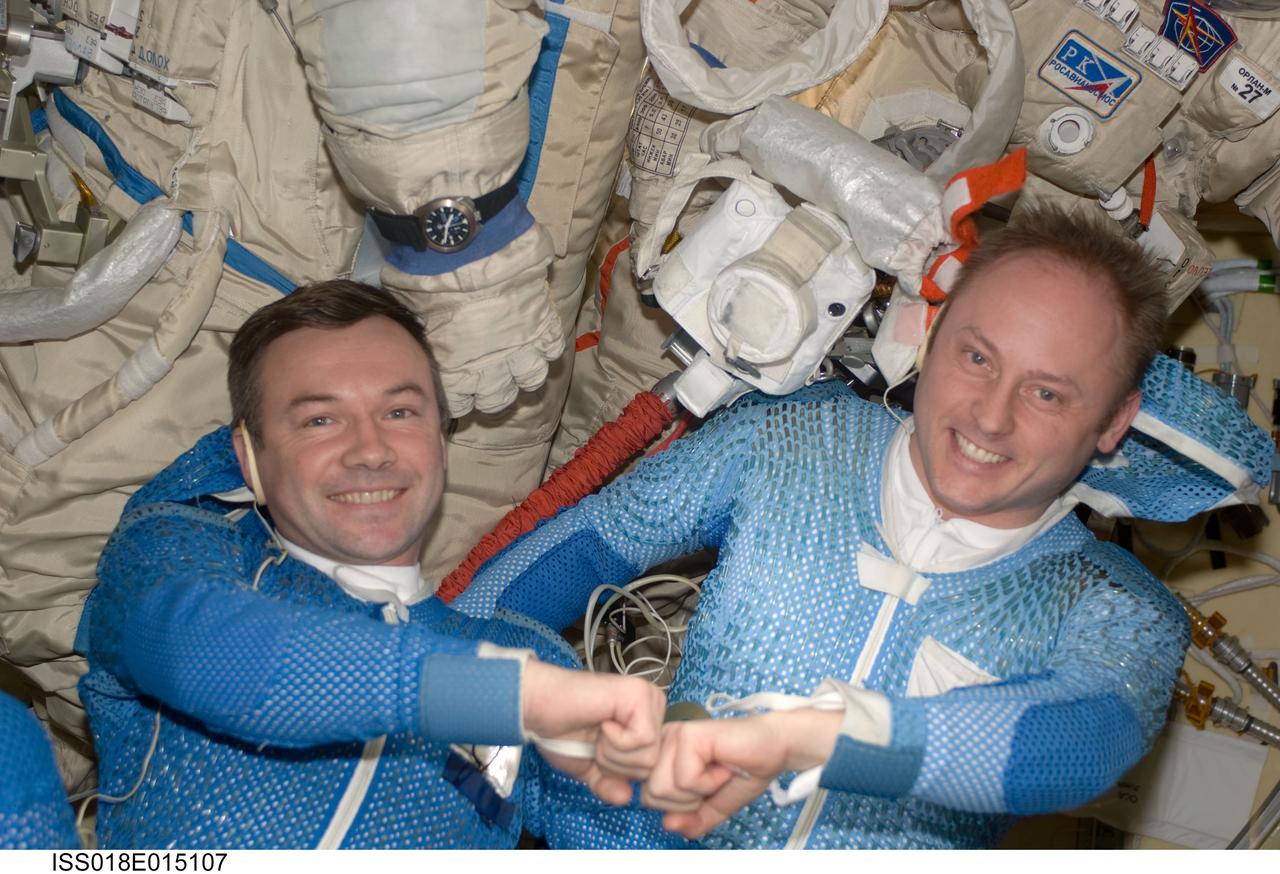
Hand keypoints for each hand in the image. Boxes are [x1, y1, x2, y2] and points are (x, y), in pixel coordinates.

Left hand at [382, 222, 561, 416]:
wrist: (464, 243)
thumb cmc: (428, 274)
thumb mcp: (411, 308)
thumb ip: (421, 330)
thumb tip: (420, 332)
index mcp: (455, 367)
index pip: (461, 403)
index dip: (461, 397)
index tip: (459, 387)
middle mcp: (491, 366)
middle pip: (499, 399)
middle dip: (493, 393)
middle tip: (490, 378)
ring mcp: (522, 345)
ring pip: (531, 378)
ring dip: (523, 373)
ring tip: (517, 361)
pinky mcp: (543, 321)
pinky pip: (553, 347)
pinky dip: (546, 344)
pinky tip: (536, 336)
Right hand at [522, 662, 665, 804]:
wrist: (540, 708)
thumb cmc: (562, 733)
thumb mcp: (590, 769)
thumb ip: (610, 785)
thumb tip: (626, 797)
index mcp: (646, 724)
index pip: (650, 770)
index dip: (618, 771)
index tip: (597, 748)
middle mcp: (653, 708)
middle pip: (652, 765)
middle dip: (615, 763)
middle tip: (595, 738)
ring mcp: (649, 699)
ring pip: (649, 755)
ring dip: (612, 752)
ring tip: (597, 729)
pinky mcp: (641, 695)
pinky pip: (644, 738)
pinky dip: (616, 740)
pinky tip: (603, 721)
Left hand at [641, 709, 841, 838]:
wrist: (775, 750)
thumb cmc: (744, 772)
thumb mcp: (712, 809)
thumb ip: (688, 821)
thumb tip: (667, 824)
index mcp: (661, 756)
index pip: (648, 798)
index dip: (680, 806)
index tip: (704, 788)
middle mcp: (662, 742)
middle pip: (651, 796)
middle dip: (688, 801)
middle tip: (713, 780)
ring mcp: (673, 735)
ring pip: (663, 788)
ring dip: (699, 791)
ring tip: (717, 771)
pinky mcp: (687, 734)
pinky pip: (684, 779)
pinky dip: (709, 781)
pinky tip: (722, 765)